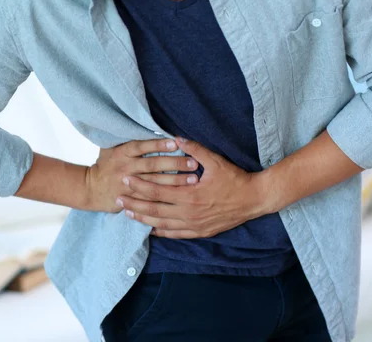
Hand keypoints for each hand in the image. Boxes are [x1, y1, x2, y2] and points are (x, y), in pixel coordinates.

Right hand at [85, 139, 200, 212]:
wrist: (90, 189)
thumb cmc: (106, 165)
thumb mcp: (111, 149)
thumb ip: (128, 140)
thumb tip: (146, 125)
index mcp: (122, 153)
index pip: (142, 146)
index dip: (158, 144)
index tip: (176, 143)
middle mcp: (125, 168)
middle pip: (152, 165)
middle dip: (174, 163)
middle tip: (193, 162)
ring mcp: (127, 184)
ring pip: (155, 182)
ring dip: (175, 181)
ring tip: (193, 178)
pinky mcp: (130, 199)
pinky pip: (150, 199)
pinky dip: (166, 197)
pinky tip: (180, 196)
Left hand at [117, 137, 270, 238]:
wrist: (254, 200)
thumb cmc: (234, 179)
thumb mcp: (215, 161)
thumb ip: (194, 150)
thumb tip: (176, 138)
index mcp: (189, 195)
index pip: (156, 191)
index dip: (139, 186)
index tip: (126, 180)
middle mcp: (188, 213)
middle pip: (153, 210)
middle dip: (134, 205)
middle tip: (118, 200)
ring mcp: (194, 225)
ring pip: (161, 224)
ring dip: (143, 219)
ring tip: (128, 214)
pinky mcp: (200, 232)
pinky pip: (175, 234)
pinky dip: (160, 231)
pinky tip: (150, 229)